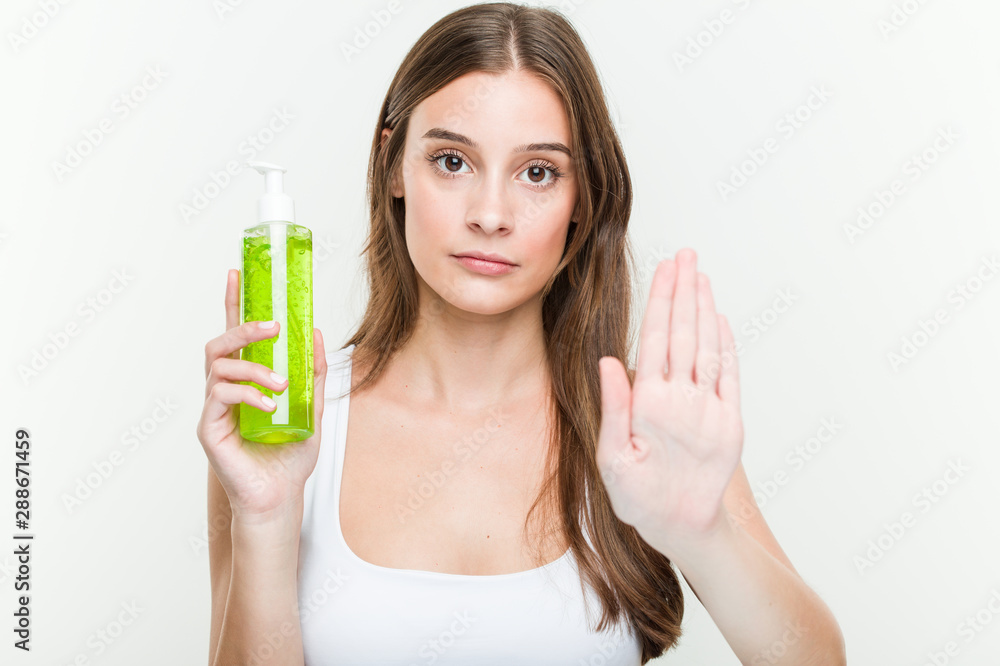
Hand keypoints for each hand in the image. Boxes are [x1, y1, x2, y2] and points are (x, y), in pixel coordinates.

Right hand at [196, 268, 328, 521]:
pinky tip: (270, 407)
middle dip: (243, 328)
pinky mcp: (208, 429)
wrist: (281, 497)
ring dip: (254, 369)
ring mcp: (213, 409)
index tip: (237, 272)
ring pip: (219, 367)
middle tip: (272, 327)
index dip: (234, 304)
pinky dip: (248, 395)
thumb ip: (312, 372)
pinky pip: (221, 397)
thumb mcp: (312, 408)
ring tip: (280, 386)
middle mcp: (224, 391)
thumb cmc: (290, 457)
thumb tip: (315, 332)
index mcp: (246, 382)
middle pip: (220, 344)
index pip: (235, 336)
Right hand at [596, 248, 743, 553]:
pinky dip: (726, 343)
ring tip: (701, 275)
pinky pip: (730, 373)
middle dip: (685, 289)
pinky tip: (719, 318)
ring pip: (710, 347)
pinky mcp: (732, 421)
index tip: (666, 267)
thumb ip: (614, 406)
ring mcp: (712, 409)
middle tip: (687, 254)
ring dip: (705, 307)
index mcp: (651, 406)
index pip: (656, 339)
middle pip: (686, 333)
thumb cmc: (641, 497)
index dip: (662, 299)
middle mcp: (685, 401)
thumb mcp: (611, 458)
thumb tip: (611, 360)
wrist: (688, 528)